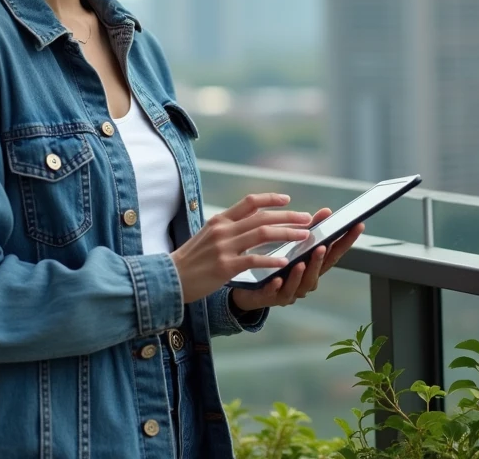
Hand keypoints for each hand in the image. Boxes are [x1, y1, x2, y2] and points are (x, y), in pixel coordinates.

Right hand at [171, 193, 311, 303]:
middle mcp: (223, 230)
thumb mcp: (207, 235)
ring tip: (304, 236)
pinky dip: (272, 259)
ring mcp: (224, 247)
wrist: (171, 278)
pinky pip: (254, 260)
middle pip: (262, 217)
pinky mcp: (225, 266)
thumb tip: (250, 221)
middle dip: (288, 217)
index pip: (249, 202)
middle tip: (307, 219)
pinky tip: (285, 261)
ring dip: (287, 234)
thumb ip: (228, 227)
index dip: (270, 199)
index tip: (288, 199)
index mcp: (220, 220)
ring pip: (263, 235)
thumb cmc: (191, 259)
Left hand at [230, 208, 363, 311]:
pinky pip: (274, 293)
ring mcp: (289, 291)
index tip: (357, 226)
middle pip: (317, 272)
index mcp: (312, 267)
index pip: (333, 253)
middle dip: (321, 259)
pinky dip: (276, 286)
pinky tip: (276, 279)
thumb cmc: (278, 266)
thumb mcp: (294, 245)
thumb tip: (326, 211)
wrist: (252, 289)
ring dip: (300, 274)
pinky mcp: (270, 297)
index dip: (346, 241)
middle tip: (323, 246)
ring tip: (301, 263)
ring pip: (298, 285)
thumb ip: (310, 229)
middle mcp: (305, 282)